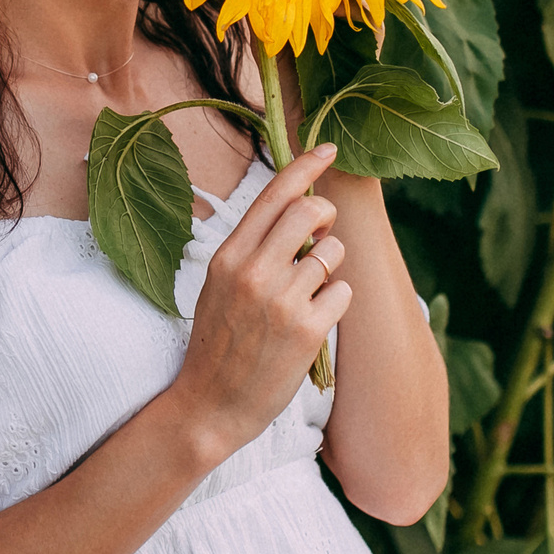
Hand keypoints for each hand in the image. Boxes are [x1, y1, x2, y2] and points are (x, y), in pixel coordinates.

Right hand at [163, 143, 349, 463]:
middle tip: (322, 233)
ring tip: (307, 295)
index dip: (305, 165)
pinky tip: (314, 321)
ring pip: (332, 253)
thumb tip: (298, 211)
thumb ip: (252, 249)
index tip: (328, 148)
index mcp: (228, 256)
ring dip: (330, 268)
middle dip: (326, 215)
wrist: (209, 406)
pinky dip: (336, 302)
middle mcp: (253, 272)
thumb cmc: (219, 344)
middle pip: (310, 212)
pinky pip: (343, 291)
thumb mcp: (219, 286)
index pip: (272, 195)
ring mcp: (281, 300)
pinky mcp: (307, 330)